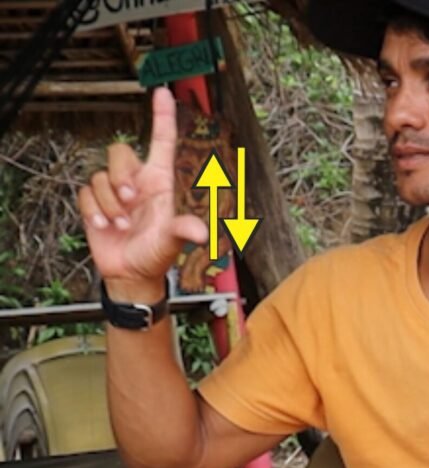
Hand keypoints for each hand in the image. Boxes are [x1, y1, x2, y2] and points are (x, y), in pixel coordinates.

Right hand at [78, 86, 207, 286]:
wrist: (132, 273)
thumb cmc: (156, 254)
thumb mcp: (173, 242)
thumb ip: (184, 231)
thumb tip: (202, 233)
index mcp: (159, 183)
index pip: (161, 142)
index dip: (162, 116)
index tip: (162, 92)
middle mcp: (136, 182)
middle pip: (119, 153)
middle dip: (120, 176)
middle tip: (130, 201)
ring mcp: (114, 192)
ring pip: (100, 176)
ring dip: (110, 204)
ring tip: (122, 224)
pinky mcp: (95, 203)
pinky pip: (86, 193)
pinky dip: (94, 211)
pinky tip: (105, 226)